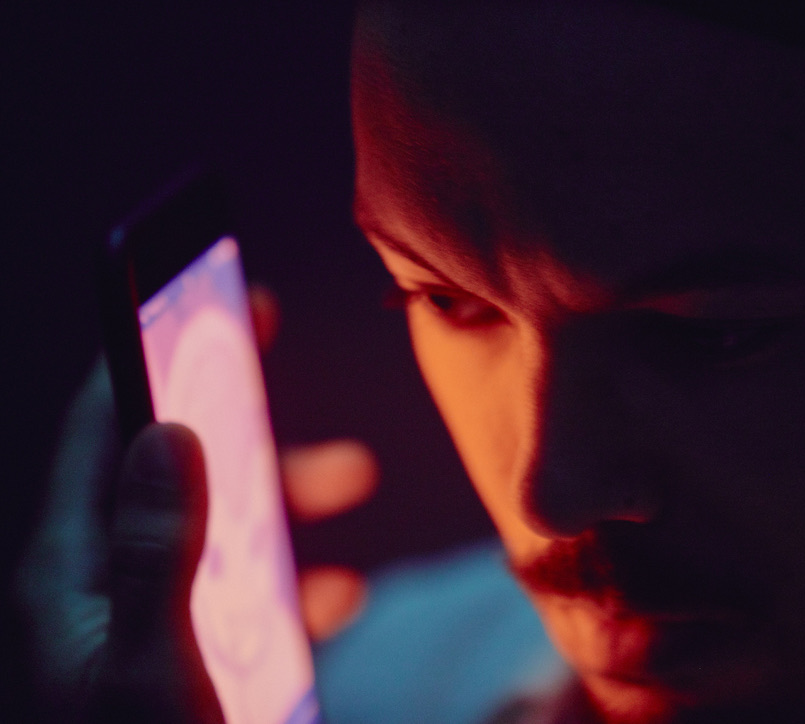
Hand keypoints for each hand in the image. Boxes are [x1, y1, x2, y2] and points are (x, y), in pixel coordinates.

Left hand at [16, 287, 376, 720]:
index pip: (97, 428)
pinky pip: (250, 600)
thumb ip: (156, 550)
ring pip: (222, 528)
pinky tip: (343, 597)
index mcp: (68, 575)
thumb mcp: (149, 670)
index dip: (142, 349)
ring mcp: (152, 629)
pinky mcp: (197, 668)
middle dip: (238, 408)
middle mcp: (100, 590)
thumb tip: (165, 428)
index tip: (197, 294)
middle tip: (276, 348)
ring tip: (356, 475)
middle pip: (170, 463)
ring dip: (285, 495)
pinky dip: (298, 585)